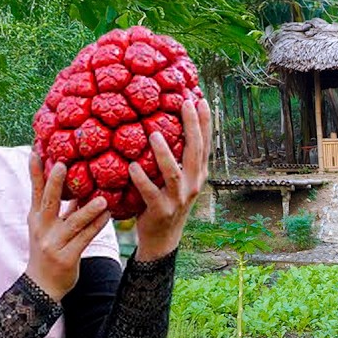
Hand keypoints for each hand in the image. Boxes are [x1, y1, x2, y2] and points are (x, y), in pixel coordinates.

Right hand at [25, 154, 110, 298]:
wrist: (41, 286)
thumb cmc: (48, 252)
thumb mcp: (47, 228)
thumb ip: (61, 209)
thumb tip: (78, 187)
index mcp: (36, 218)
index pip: (35, 191)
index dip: (35, 172)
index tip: (36, 151)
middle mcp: (42, 228)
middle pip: (49, 201)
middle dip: (54, 182)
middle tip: (62, 163)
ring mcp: (54, 243)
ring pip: (73, 222)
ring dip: (88, 209)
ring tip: (102, 197)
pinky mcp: (67, 257)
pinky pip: (85, 238)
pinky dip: (97, 226)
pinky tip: (108, 216)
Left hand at [132, 98, 211, 260]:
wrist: (163, 238)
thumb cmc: (166, 201)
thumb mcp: (179, 180)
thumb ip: (176, 157)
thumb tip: (165, 124)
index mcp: (198, 174)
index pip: (205, 144)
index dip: (205, 123)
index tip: (200, 99)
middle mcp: (192, 184)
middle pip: (195, 152)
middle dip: (193, 126)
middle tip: (185, 103)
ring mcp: (178, 198)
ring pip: (173, 173)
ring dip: (164, 153)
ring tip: (154, 134)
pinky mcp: (161, 210)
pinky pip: (150, 193)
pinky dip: (141, 179)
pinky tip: (132, 167)